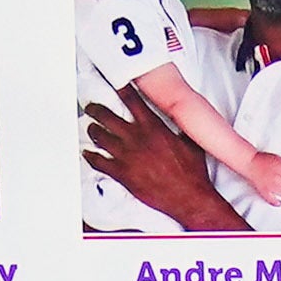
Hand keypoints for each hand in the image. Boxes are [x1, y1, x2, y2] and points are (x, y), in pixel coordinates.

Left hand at [84, 99, 241, 234]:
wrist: (189, 197)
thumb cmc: (192, 173)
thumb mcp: (190, 143)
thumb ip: (180, 129)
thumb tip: (182, 121)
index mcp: (154, 127)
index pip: (132, 100)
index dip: (121, 88)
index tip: (114, 82)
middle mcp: (137, 138)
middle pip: (107, 116)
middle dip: (96, 109)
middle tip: (92, 107)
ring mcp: (127, 156)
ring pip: (99, 136)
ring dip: (93, 130)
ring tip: (91, 128)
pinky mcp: (122, 174)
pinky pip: (98, 162)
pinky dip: (91, 157)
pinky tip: (88, 154)